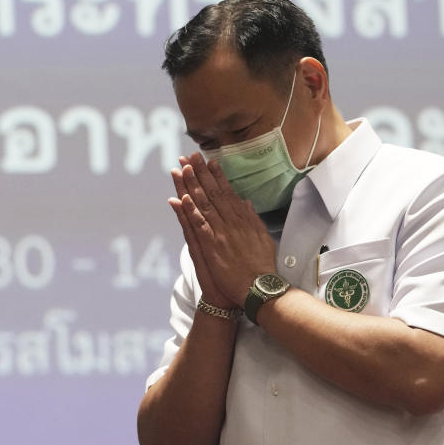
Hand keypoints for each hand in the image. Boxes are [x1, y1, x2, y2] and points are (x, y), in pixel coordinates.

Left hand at [171, 153, 275, 306]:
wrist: (259, 288)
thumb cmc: (261, 266)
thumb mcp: (262, 237)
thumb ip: (252, 218)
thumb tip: (245, 201)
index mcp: (243, 219)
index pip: (226, 192)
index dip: (215, 175)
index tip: (207, 160)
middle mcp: (231, 222)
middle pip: (212, 193)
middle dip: (199, 173)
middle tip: (189, 156)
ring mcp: (221, 234)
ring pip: (203, 205)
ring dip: (190, 186)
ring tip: (181, 169)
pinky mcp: (212, 247)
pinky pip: (198, 226)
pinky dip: (190, 212)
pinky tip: (181, 199)